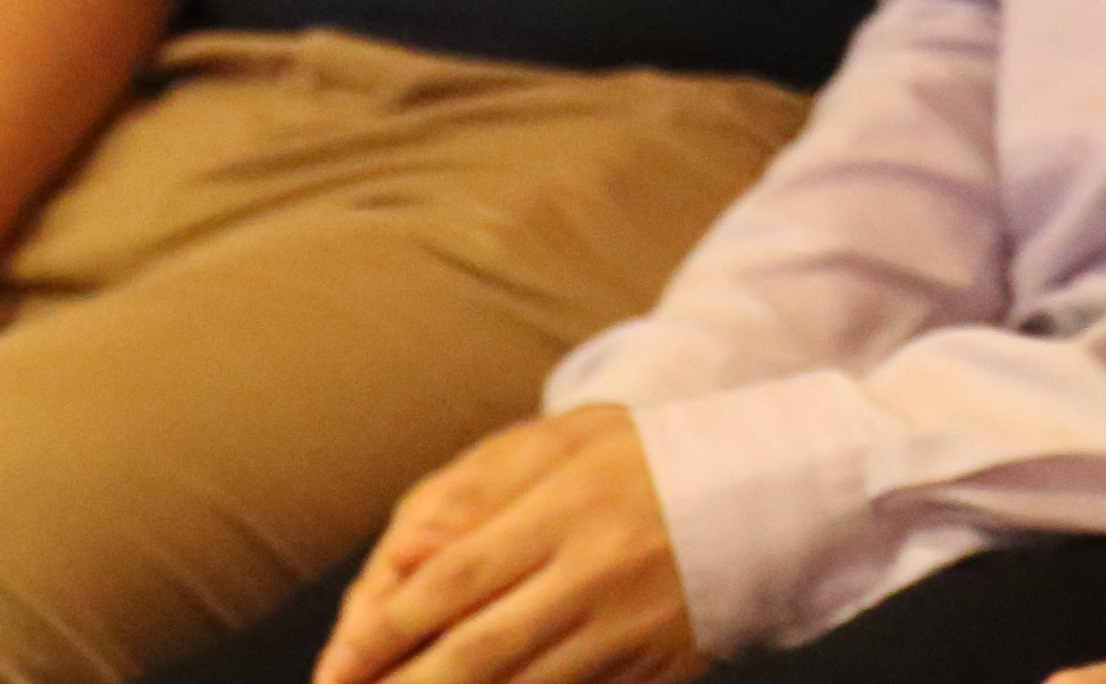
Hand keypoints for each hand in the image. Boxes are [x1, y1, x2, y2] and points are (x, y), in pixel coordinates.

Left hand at [322, 408, 706, 683]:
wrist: (771, 491)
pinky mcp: (654, 672)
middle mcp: (598, 574)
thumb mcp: (567, 445)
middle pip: (476, 653)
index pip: (452, 581)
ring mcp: (629, 632)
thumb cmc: (647, 461)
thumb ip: (480, 494)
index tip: (334, 666)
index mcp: (569, 508)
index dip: (382, 632)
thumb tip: (403, 558)